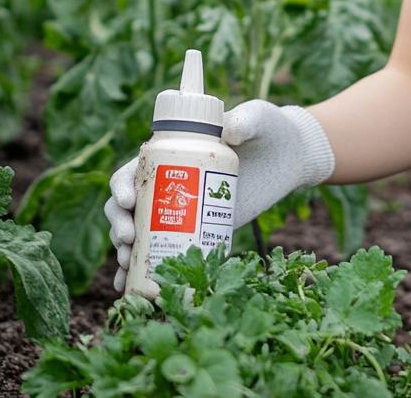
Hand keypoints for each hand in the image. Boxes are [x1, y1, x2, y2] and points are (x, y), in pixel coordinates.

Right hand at [104, 100, 335, 291]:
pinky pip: (165, 251)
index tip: (129, 202)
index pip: (134, 171)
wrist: (290, 156)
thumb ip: (246, 119)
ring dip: (126, 252)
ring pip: (140, 233)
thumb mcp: (257, 119)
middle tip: (128, 241)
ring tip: (127, 267)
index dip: (122, 187)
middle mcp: (170, 182)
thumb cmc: (267, 129)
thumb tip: (230, 131)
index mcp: (171, 153)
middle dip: (120, 224)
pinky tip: (128, 290)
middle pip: (130, 207)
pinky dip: (142, 272)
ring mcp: (183, 210)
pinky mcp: (200, 230)